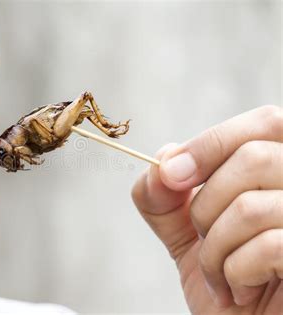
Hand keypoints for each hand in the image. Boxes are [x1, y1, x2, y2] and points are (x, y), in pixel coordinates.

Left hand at [132, 105, 281, 313]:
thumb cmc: (226, 283)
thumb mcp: (186, 233)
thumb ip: (165, 197)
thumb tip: (161, 164)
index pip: (265, 122)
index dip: (211, 143)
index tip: (170, 173)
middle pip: (254, 158)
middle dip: (206, 205)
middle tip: (204, 238)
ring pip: (251, 207)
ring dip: (214, 249)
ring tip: (219, 273)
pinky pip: (270, 247)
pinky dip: (234, 273)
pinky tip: (239, 290)